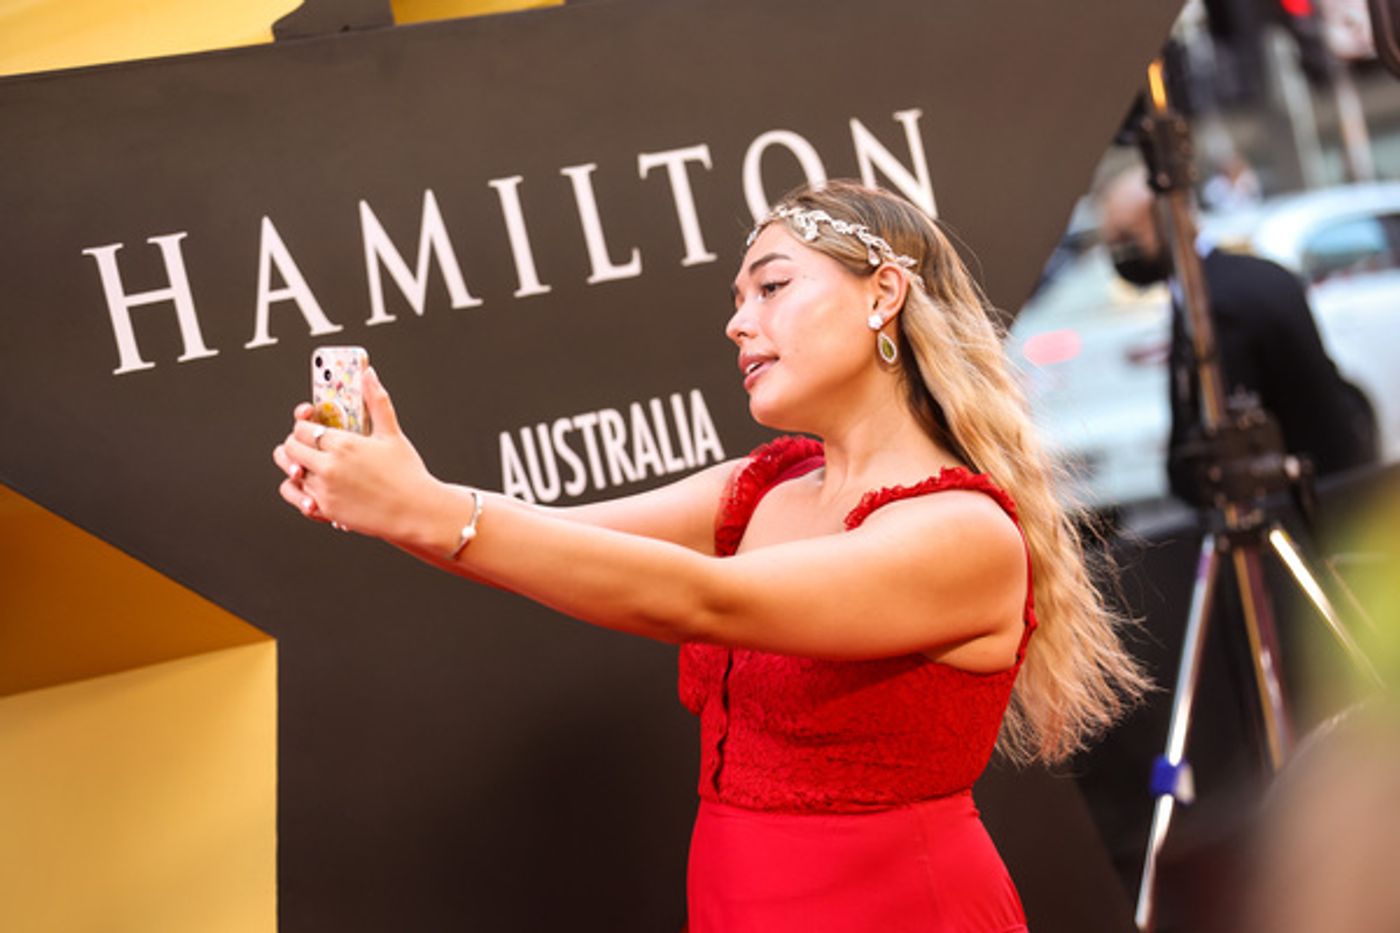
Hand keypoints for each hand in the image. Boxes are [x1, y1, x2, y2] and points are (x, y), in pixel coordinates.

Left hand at [273, 367, 444, 542]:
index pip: (302, 427)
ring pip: (289, 472)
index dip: (304, 424)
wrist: (416, 512)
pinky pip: (294, 496)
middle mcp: (328, 466)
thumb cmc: (407, 474)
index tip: (312, 426)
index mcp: (343, 444)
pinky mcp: (325, 510)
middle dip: (295, 443)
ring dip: (294, 465)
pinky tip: (309, 485)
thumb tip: (368, 373)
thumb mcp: (391, 434)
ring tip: (306, 463)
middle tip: (307, 444)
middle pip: (290, 447)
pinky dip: (296, 490)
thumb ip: (376, 401)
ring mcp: (324, 490)